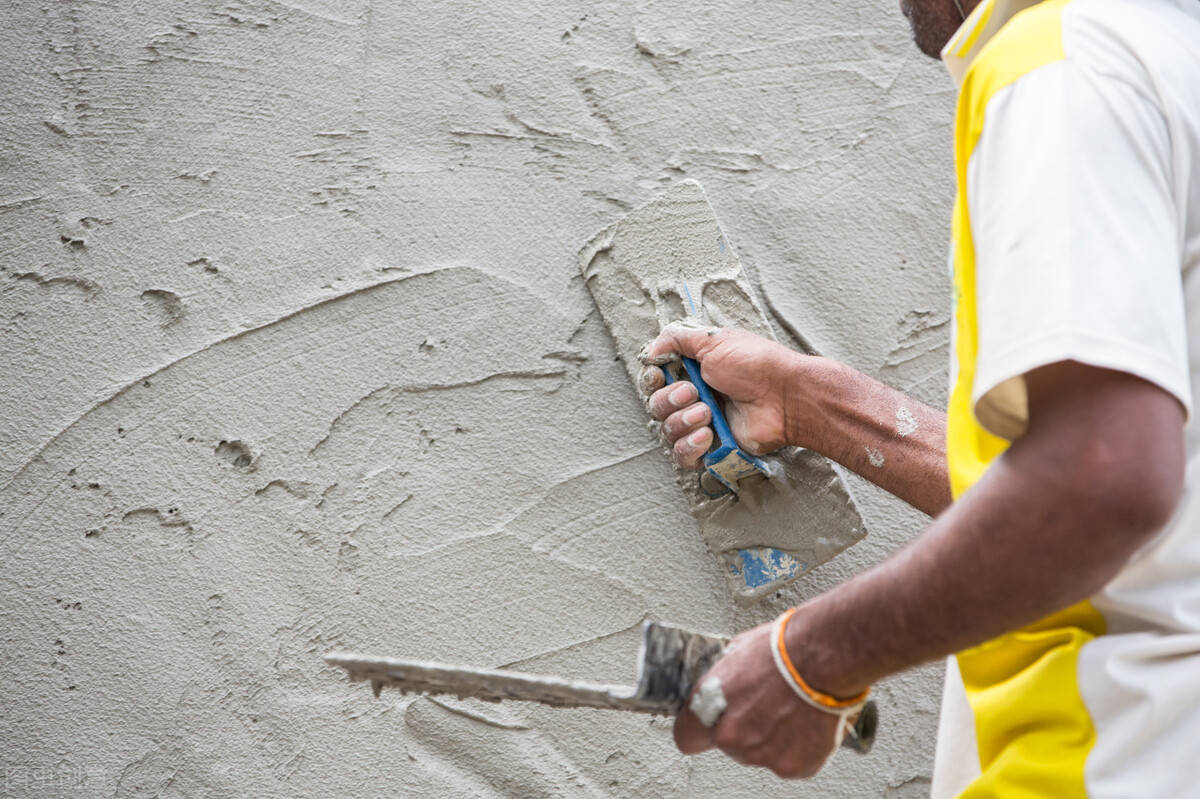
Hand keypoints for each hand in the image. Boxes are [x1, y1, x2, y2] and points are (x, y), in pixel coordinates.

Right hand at [641, 325, 810, 468]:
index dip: (651, 380)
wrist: (784, 397)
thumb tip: (653, 349)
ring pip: (667, 431)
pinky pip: (682, 456)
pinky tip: (707, 435)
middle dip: (670, 400)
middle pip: (656, 406)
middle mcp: (694, 398)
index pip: (655, 381)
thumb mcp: (713, 340)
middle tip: (695, 393)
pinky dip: (689, 446)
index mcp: (693, 371)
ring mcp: (702, 425)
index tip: (659, 375)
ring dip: (682, 421)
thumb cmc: (754, 364)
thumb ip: (678, 339)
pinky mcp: (711, 449)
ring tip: (707, 414)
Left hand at [674, 620, 839, 778]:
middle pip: (728, 743)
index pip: (687, 735)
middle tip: (766, 703)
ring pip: (760, 753)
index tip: (710, 723)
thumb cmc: (786, 647)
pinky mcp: (793, 767)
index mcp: (710, 705)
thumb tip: (727, 680)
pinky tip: (806, 720)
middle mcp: (731, 735)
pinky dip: (798, 746)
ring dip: (771, 737)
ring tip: (792, 707)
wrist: (827, 658)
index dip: (699, 729)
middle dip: (743, 727)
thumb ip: (725, 677)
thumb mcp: (739, 649)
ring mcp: (762, 755)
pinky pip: (790, 760)